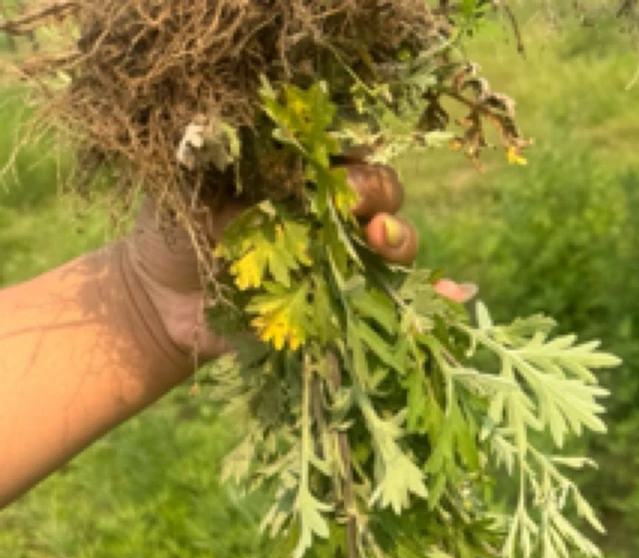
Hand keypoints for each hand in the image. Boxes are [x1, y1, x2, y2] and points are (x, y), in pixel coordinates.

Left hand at [125, 161, 474, 363]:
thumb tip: (268, 155)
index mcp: (298, 170)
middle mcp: (328, 210)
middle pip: (381, 192)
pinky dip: (432, 296)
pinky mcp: (344, 305)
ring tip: (381, 246)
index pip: (344, 149)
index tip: (336, 170)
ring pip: (394, 241)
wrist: (161, 304)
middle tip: (355, 213)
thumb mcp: (189, 188)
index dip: (351, 154)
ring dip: (399, 240)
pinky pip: (393, 298)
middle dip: (377, 198)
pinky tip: (455, 295)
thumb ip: (229, 165)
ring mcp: (340, 259)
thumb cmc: (171, 234)